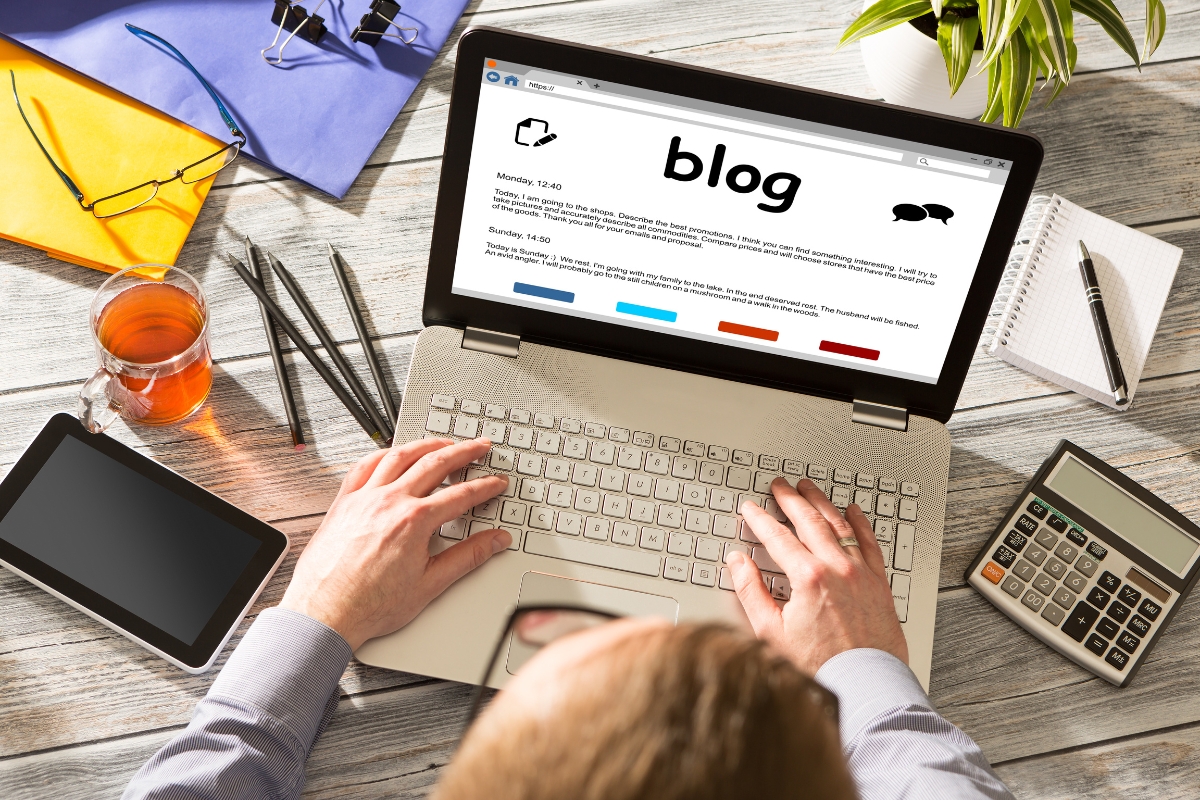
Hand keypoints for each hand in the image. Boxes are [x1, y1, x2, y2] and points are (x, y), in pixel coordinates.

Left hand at [280, 438, 510, 649]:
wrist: (324, 613)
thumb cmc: (369, 604)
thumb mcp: (430, 584)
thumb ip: (468, 558)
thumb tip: (495, 542)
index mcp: (414, 521)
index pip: (461, 495)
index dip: (485, 486)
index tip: (496, 482)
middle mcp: (389, 501)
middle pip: (435, 463)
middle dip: (464, 452)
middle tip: (479, 446)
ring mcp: (364, 498)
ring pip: (400, 456)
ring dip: (427, 445)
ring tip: (444, 443)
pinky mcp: (344, 502)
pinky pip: (365, 465)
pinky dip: (384, 454)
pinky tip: (394, 453)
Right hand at [727, 478, 906, 675]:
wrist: (863, 684)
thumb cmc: (819, 665)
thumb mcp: (770, 632)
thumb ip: (750, 592)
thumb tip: (738, 564)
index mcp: (808, 578)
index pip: (777, 537)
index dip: (760, 519)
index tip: (750, 509)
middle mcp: (837, 569)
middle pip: (809, 521)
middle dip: (791, 500)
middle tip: (780, 486)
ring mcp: (861, 574)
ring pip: (839, 525)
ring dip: (821, 503)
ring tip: (809, 489)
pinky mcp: (879, 583)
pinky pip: (869, 542)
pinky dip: (860, 523)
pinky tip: (852, 511)